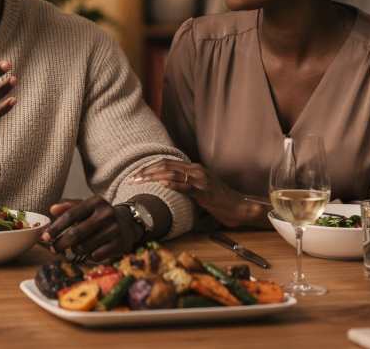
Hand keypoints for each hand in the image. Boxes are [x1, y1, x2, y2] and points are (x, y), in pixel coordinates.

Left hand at [42, 196, 141, 261]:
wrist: (128, 224)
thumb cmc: (100, 216)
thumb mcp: (87, 207)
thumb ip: (69, 206)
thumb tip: (53, 209)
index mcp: (95, 202)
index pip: (70, 216)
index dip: (55, 228)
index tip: (45, 237)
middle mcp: (106, 214)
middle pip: (75, 234)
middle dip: (60, 243)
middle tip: (53, 248)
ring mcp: (114, 229)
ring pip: (83, 247)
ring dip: (74, 250)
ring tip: (74, 248)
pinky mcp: (119, 244)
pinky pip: (95, 256)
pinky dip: (88, 255)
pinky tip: (90, 251)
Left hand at [128, 160, 265, 228]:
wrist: (240, 207)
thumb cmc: (220, 201)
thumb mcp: (200, 190)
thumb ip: (186, 186)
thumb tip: (167, 190)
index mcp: (194, 168)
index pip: (166, 162)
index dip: (148, 167)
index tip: (134, 174)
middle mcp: (196, 170)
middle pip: (165, 165)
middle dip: (145, 171)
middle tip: (130, 178)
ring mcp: (201, 180)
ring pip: (172, 173)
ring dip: (152, 176)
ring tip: (138, 181)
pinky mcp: (205, 192)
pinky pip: (186, 186)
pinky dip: (172, 184)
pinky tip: (161, 184)